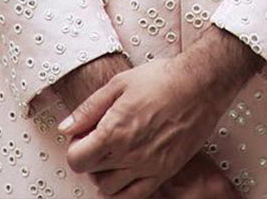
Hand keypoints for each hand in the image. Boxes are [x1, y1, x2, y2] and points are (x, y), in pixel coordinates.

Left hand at [57, 28, 259, 197]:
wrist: (200, 85)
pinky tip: (128, 170)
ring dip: (106, 174)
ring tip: (116, 152)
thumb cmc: (163, 79)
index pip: (77, 159)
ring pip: (109, 189)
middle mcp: (129, 154)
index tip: (84, 136)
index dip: (76, 146)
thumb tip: (66, 127)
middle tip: (101, 138)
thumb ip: (89, 108)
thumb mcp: (119, 83)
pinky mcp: (164, 173)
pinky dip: (124, 190)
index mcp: (114, 130)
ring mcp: (147, 167)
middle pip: (91, 173)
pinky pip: (134, 196)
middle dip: (90, 157)